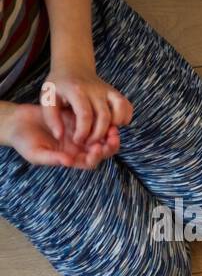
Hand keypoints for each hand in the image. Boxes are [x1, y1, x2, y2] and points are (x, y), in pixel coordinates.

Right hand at [0, 102, 119, 168]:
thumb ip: (52, 158)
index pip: (89, 162)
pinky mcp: (76, 119)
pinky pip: (91, 121)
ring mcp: (78, 133)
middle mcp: (78, 148)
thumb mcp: (35, 153)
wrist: (15, 122)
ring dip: (107, 133)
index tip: (97, 148)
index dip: (96, 157)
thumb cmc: (23, 142)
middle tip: (113, 136)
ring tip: (111, 126)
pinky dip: (99, 119)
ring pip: (99, 135)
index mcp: (71, 158)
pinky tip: (102, 113)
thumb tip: (69, 162)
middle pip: (100, 150)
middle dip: (109, 145)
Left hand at [41, 60, 131, 147]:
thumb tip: (59, 136)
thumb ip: (51, 118)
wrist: (72, 68)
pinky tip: (114, 124)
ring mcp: (107, 90)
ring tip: (102, 133)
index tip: (77, 140)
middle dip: (98, 135)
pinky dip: (124, 118)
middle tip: (89, 142)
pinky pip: (127, 107)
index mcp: (75, 90)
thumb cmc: (58, 87)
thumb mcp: (47, 98)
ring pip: (119, 111)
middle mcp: (94, 89)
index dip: (83, 132)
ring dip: (113, 127)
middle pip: (104, 117)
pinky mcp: (115, 93)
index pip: (85, 114)